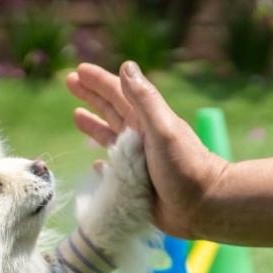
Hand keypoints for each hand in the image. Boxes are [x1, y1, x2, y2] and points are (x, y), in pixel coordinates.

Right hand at [66, 61, 227, 238]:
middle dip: (91, 96)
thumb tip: (126, 66)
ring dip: (93, 125)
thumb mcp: (163, 128)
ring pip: (110, 137)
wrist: (203, 206)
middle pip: (111, 110)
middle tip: (70, 81)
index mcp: (146, 121)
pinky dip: (103, 164)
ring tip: (76, 115)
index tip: (79, 70)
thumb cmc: (184, 166)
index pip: (117, 94)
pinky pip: (112, 171)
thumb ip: (144, 99)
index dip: (98, 81)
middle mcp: (141, 137)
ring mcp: (138, 161)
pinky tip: (95, 163)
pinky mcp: (136, 184)